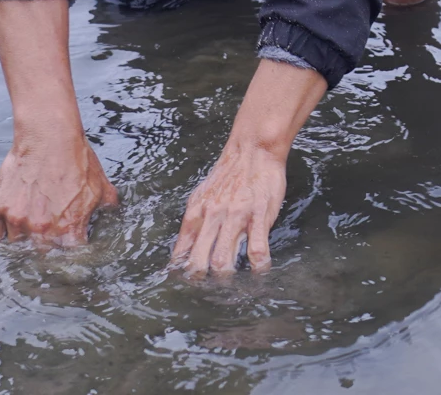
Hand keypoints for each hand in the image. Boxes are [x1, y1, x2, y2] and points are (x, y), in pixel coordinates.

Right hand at [0, 133, 118, 245]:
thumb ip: (107, 208)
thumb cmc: (76, 159)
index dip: (72, 256)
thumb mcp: (101, 186)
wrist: (49, 136)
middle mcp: (40, 229)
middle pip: (41, 255)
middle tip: (50, 238)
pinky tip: (12, 225)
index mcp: (68, 228)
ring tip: (31, 227)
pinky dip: (3, 232)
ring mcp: (16, 219)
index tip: (71, 252)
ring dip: (25, 239)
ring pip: (18, 245)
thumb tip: (111, 217)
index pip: (69, 258)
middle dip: (47, 249)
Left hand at [172, 141, 287, 274]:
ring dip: (226, 279)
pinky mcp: (258, 217)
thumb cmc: (229, 174)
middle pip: (198, 261)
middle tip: (209, 291)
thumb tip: (184, 248)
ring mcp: (235, 218)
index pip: (181, 250)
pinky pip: (256, 250)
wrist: (253, 150)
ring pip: (223, 260)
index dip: (181, 272)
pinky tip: (259, 271)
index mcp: (196, 213)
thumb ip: (195, 221)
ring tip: (233, 287)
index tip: (185, 284)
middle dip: (201, 282)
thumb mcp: (203, 195)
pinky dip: (258, 267)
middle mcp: (212, 217)